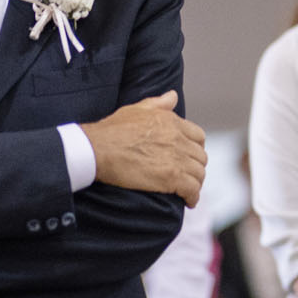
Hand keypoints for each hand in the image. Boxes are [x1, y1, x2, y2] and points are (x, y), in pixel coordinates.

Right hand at [84, 91, 207, 206]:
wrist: (97, 149)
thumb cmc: (112, 130)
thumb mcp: (136, 109)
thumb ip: (158, 103)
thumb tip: (172, 96)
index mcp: (172, 122)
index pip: (198, 137)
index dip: (195, 148)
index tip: (190, 157)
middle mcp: (178, 139)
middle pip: (200, 157)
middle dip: (196, 167)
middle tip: (188, 176)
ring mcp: (176, 158)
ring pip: (199, 174)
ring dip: (195, 183)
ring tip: (188, 190)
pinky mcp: (171, 177)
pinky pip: (192, 189)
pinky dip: (193, 196)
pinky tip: (189, 201)